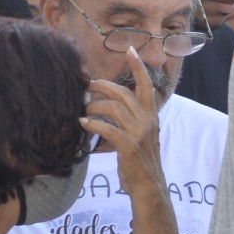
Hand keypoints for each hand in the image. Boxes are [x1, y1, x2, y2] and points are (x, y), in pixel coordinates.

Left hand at [83, 47, 164, 186]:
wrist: (148, 184)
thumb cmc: (140, 159)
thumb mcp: (141, 134)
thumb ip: (131, 117)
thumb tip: (109, 103)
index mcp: (151, 114)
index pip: (146, 85)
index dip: (138, 66)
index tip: (131, 49)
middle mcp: (147, 120)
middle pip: (122, 92)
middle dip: (102, 85)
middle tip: (87, 85)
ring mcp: (139, 132)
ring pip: (112, 108)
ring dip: (93, 107)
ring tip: (83, 111)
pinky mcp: (128, 145)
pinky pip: (106, 128)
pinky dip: (92, 124)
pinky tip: (83, 124)